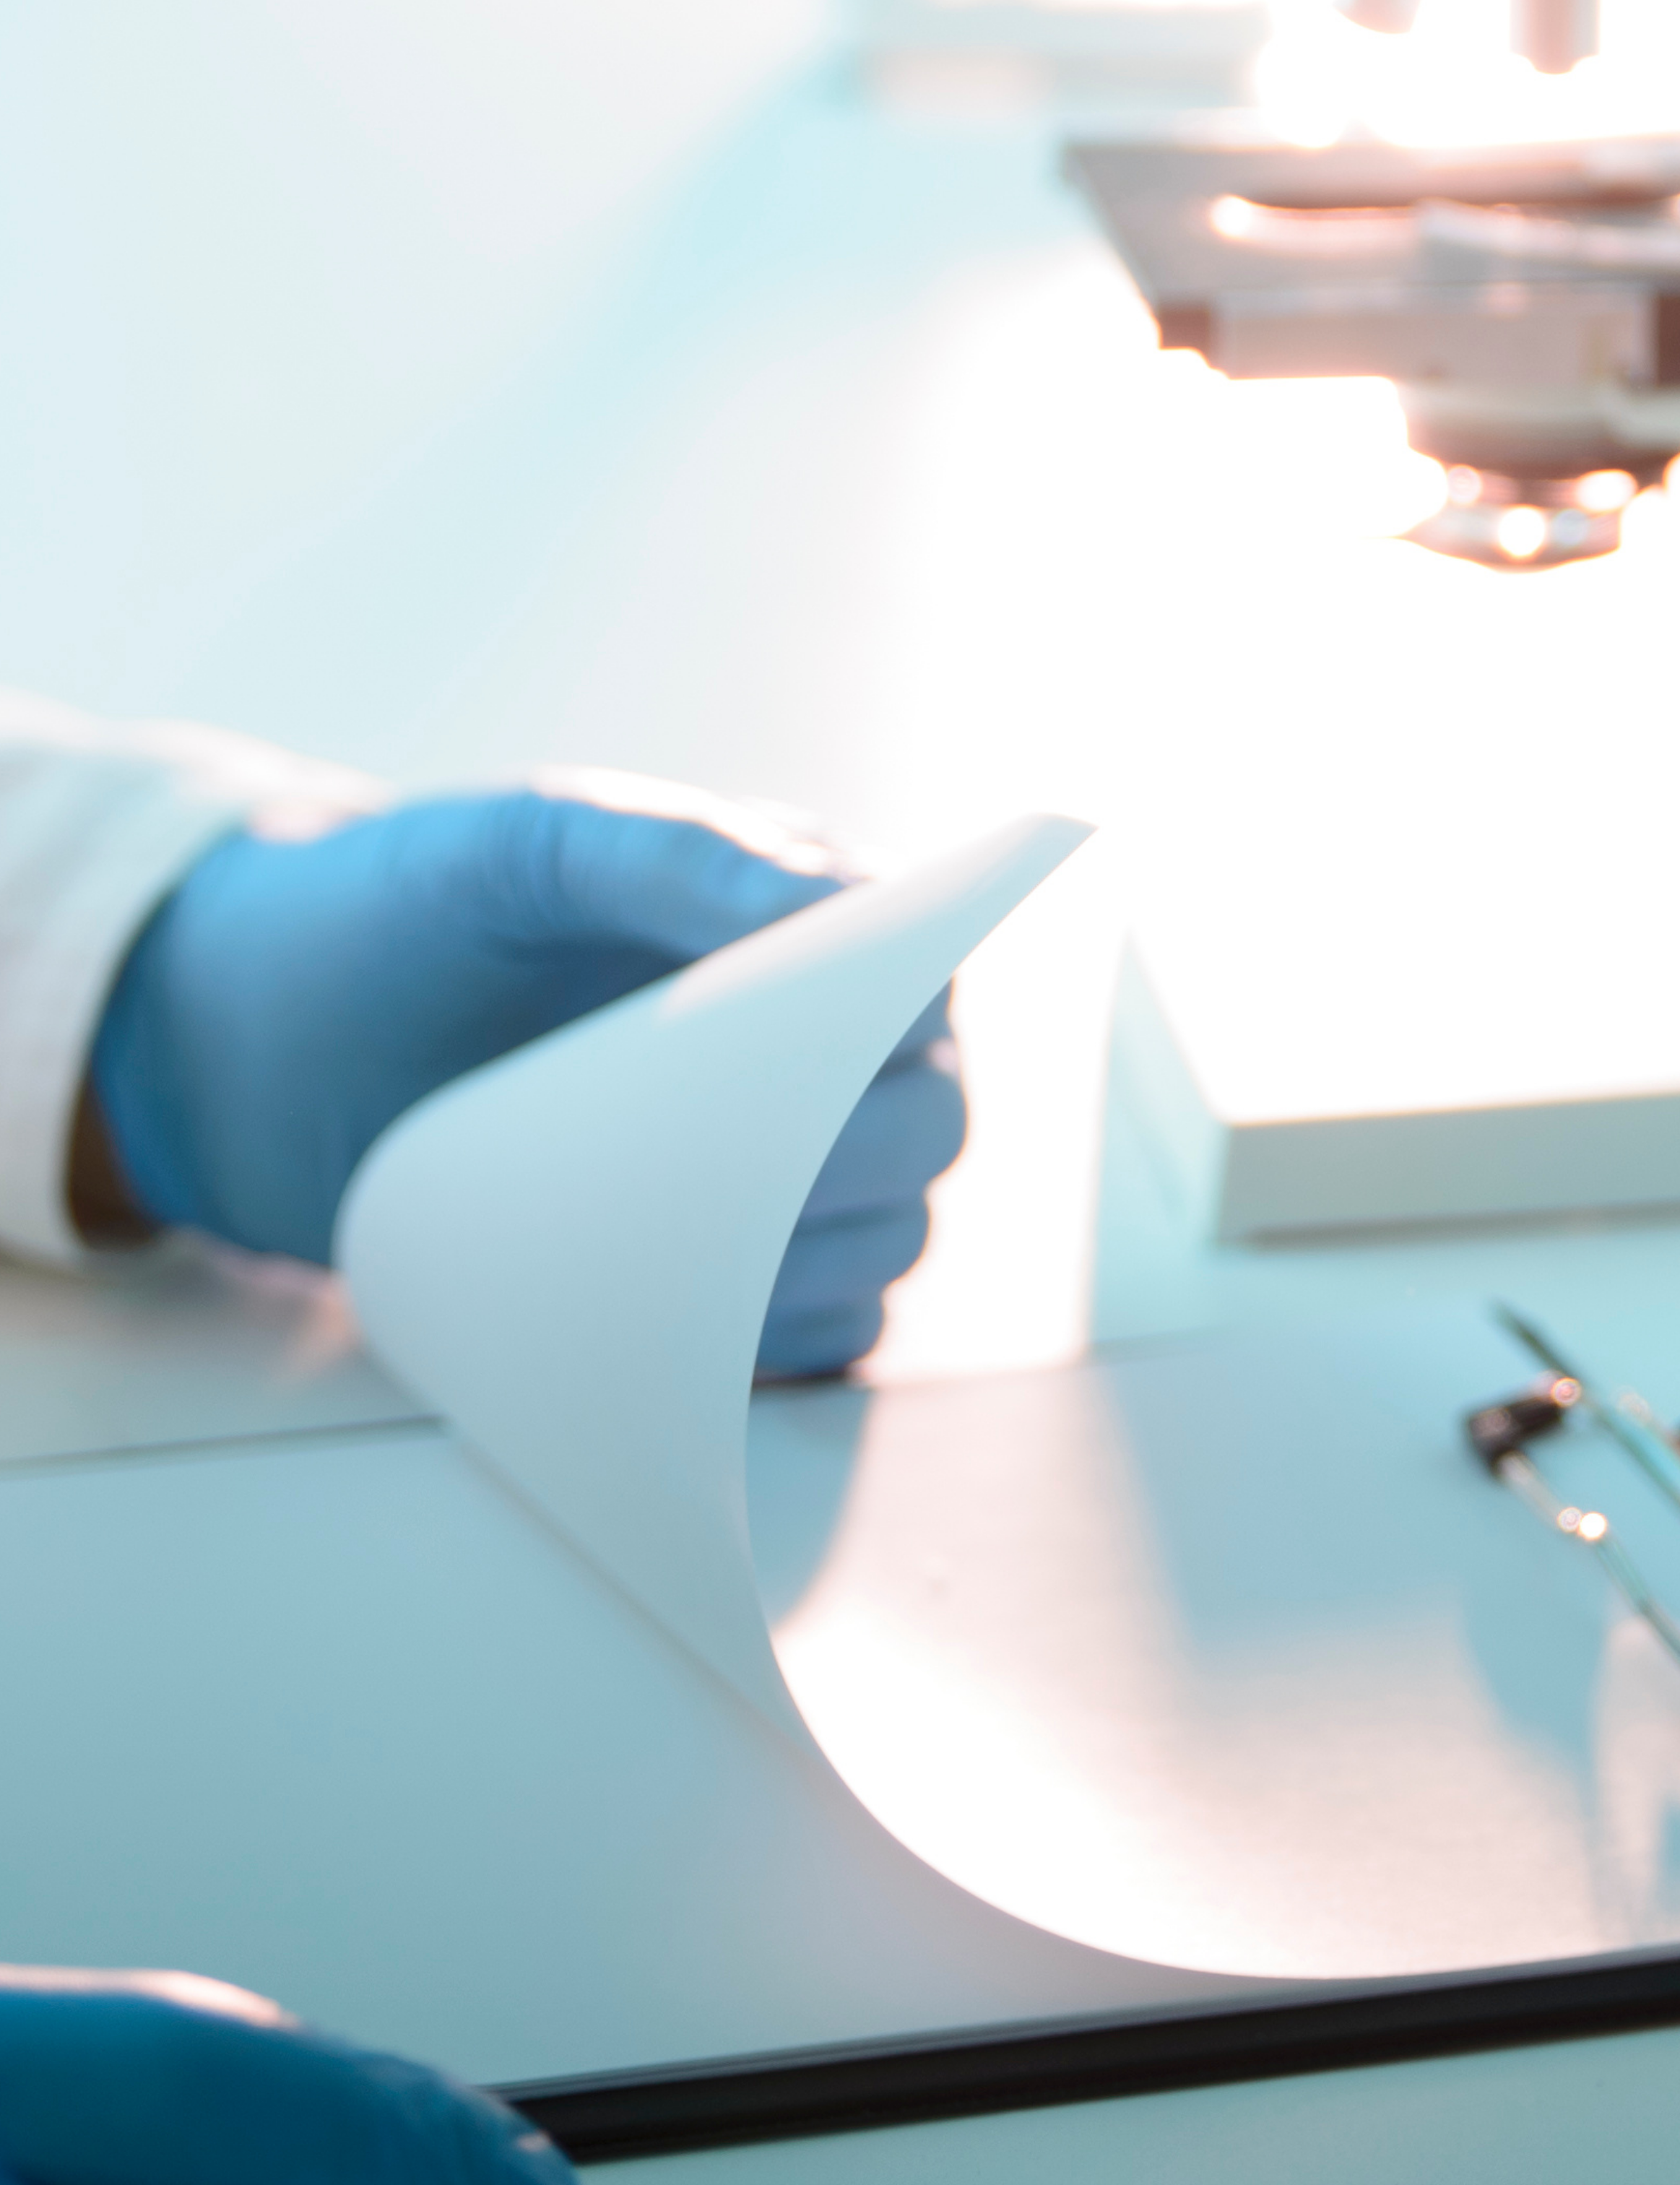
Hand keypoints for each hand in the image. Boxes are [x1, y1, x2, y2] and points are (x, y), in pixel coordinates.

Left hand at [84, 789, 966, 1373]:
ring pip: (888, 1232)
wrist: (251, 1042)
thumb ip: (673, 851)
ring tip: (725, 1265)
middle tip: (759, 1173)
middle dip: (870, 1154)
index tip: (865, 1047)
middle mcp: (798, 1045)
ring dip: (838, 1258)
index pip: (918, 972)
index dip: (914, 1017)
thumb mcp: (524, 844)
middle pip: (924, 1119)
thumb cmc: (397, 913)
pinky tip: (722, 1337)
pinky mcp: (703, 1270)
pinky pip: (815, 1327)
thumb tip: (838, 902)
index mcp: (782, 918)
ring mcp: (753, 1165)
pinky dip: (796, 1340)